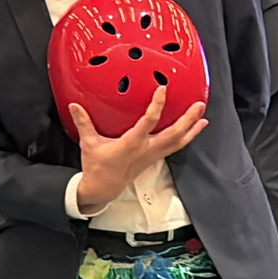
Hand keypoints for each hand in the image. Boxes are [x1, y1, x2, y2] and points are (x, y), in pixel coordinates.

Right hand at [70, 87, 206, 213]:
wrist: (104, 188)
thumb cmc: (97, 166)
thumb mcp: (89, 143)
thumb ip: (84, 122)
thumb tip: (75, 105)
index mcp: (132, 143)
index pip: (149, 121)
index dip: (157, 104)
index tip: (163, 90)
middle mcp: (146, 149)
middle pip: (174, 133)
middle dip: (188, 120)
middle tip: (198, 106)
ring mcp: (152, 155)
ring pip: (178, 142)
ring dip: (192, 130)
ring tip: (203, 118)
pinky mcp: (154, 158)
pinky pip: (175, 147)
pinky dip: (186, 138)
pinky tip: (192, 131)